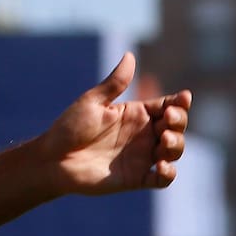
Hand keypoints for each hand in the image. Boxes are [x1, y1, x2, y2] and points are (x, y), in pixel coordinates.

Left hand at [41, 52, 189, 195]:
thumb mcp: (92, 102)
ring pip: (173, 151)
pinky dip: (168, 174)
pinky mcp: (136, 178)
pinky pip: (161, 179)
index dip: (179, 103)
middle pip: (176, 127)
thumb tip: (130, 55)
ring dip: (176, 145)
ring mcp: (141, 157)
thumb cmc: (69, 127)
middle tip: (168, 119)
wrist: (52, 160)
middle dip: (179, 122)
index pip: (166, 106)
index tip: (183, 98)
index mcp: (134, 114)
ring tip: (164, 141)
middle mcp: (142, 135)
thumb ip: (114, 83)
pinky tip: (161, 167)